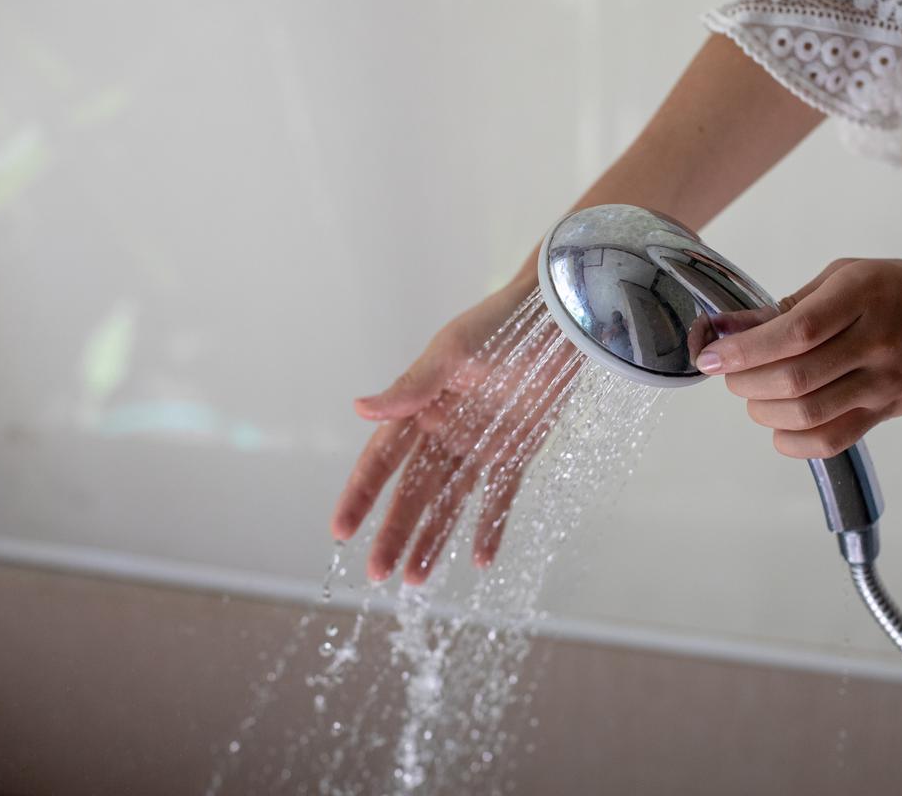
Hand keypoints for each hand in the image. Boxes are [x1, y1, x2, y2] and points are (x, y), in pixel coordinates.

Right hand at [331, 275, 577, 583]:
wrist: (561, 320)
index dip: (359, 496)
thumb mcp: (452, 354)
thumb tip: (359, 409)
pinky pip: (499, 497)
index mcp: (419, 407)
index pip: (380, 461)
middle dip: (393, 533)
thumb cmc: (502, 325)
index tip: (340, 531)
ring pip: (449, 503)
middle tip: (377, 574)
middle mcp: (443, 432)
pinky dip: (489, 528)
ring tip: (416, 581)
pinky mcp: (514, 452)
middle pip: (412, 492)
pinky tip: (480, 562)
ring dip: (433, 540)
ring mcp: (478, 445)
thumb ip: (410, 389)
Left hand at [693, 258, 901, 457]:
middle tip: (729, 373)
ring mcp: (883, 382)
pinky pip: (832, 440)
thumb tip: (729, 329)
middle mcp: (873, 341)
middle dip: (744, 381)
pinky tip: (779, 427)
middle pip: (793, 379)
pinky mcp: (887, 411)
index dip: (743, 350)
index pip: (792, 332)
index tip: (709, 356)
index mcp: (860, 296)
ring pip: (807, 414)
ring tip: (754, 396)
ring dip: (763, 410)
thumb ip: (789, 305)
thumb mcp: (847, 276)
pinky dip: (793, 442)